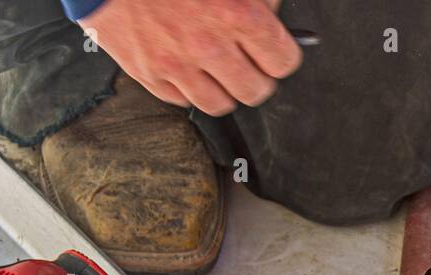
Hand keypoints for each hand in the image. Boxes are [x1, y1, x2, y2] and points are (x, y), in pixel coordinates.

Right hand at [80, 0, 302, 115]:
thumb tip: (273, 16)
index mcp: (235, 13)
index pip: (282, 62)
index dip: (280, 56)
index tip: (273, 52)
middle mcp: (208, 44)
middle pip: (255, 91)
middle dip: (256, 77)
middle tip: (247, 63)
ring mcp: (176, 64)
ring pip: (220, 104)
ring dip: (223, 89)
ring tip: (216, 68)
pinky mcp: (148, 74)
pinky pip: (182, 101)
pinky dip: (187, 88)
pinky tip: (185, 65)